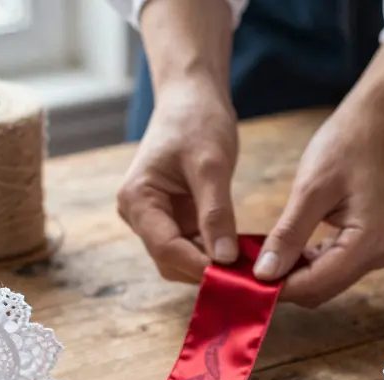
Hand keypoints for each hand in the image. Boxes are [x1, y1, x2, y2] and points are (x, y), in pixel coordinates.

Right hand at [116, 0, 238, 282]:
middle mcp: (139, 214)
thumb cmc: (196, 120)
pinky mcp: (174, 217)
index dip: (198, 266)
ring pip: (180, 258)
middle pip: (169, 260)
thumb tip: (224, 259)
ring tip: (246, 269)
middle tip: (245, 278)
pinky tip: (240, 256)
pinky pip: (192, 245)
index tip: (233, 277)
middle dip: (204, 270)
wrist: (191, 96)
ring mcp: (155, 218)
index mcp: (137, 199)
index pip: (165, 247)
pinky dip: (214, 253)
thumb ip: (216, 213)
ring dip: (210, 265)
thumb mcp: (211, 165)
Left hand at [253, 35, 383, 306]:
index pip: (316, 284)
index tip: (243, 283)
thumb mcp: (310, 190)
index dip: (279, 288)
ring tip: (259, 261)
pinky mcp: (367, 245)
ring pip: (324, 281)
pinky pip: (331, 266)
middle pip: (321, 289)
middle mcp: (377, 255)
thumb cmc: (344, 147)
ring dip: (292, 275)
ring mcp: (375, 252)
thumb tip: (264, 274)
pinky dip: (305, 263)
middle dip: (284, 284)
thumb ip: (288, 235)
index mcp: (368, 244)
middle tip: (246, 272)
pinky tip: (283, 250)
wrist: (375, 125)